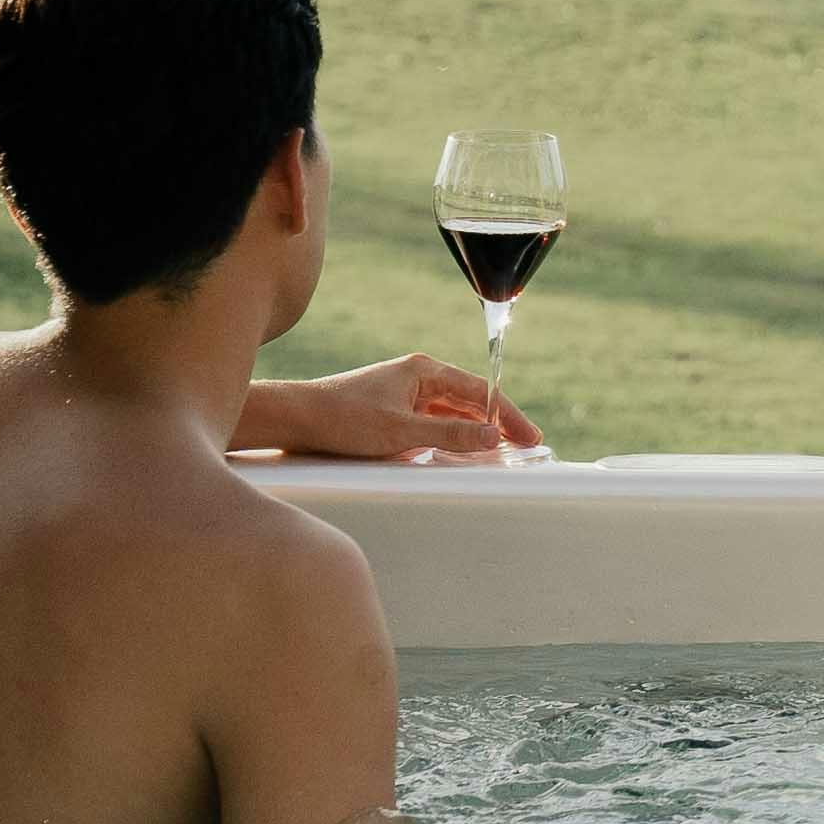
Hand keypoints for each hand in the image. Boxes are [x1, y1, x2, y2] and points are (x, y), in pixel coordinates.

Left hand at [239, 356, 541, 463]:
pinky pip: (432, 423)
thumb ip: (450, 433)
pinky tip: (460, 451)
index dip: (508, 416)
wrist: (294, 419)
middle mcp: (417, 378)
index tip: (530, 437)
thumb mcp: (402, 431)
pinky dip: (452, 436)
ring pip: (451, 413)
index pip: (480, 391)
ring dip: (475, 431)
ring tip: (499, 452)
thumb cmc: (343, 419)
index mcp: (424, 371)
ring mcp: (403, 395)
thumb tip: (493, 436)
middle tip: (524, 448)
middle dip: (497, 424)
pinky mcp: (390, 412)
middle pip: (470, 400)